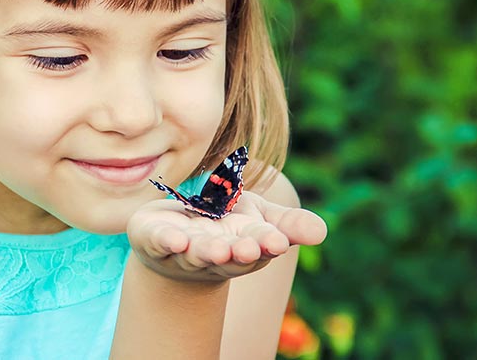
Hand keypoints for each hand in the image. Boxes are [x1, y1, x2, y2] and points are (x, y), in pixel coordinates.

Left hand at [126, 191, 326, 282]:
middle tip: (248, 248)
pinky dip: (166, 241)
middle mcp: (214, 254)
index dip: (266, 243)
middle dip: (238, 253)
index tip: (277, 241)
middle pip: (227, 257)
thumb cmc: (224, 226)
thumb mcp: (260, 218)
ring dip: (205, 253)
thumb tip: (322, 231)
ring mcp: (183, 250)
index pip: (259, 247)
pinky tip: (175, 239)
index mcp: (243, 247)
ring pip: (195, 254)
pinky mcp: (153, 239)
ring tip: (215, 250)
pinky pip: (159, 242)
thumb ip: (288, 224)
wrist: (176, 236)